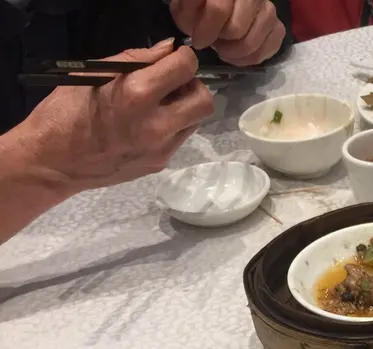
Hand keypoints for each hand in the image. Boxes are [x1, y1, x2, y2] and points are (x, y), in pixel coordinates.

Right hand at [21, 40, 214, 192]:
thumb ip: (138, 59)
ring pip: (196, 121)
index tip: (175, 58)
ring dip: (184, 107)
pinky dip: (172, 125)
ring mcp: (161, 148)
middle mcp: (156, 124)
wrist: (54, 162)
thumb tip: (169, 49)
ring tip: (159, 104)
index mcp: (137, 94)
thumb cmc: (66, 111)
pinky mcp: (160, 163)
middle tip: (174, 83)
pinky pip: (180, 138)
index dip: (184, 57)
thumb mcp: (95, 73)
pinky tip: (147, 123)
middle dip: (194, 86)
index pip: (185, 68)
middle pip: (205, 100)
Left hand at [169, 0, 285, 66]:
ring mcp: (268, 9)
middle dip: (221, 42)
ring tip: (225, 49)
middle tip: (214, 44)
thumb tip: (199, 34)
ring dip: (235, 53)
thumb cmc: (201, 5)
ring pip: (252, 42)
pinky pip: (268, 49)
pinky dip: (251, 58)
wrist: (227, 5)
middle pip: (236, 29)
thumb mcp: (186, 5)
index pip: (218, 9)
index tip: (198, 43)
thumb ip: (187, 13)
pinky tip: (239, 55)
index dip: (205, 31)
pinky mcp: (278, 26)